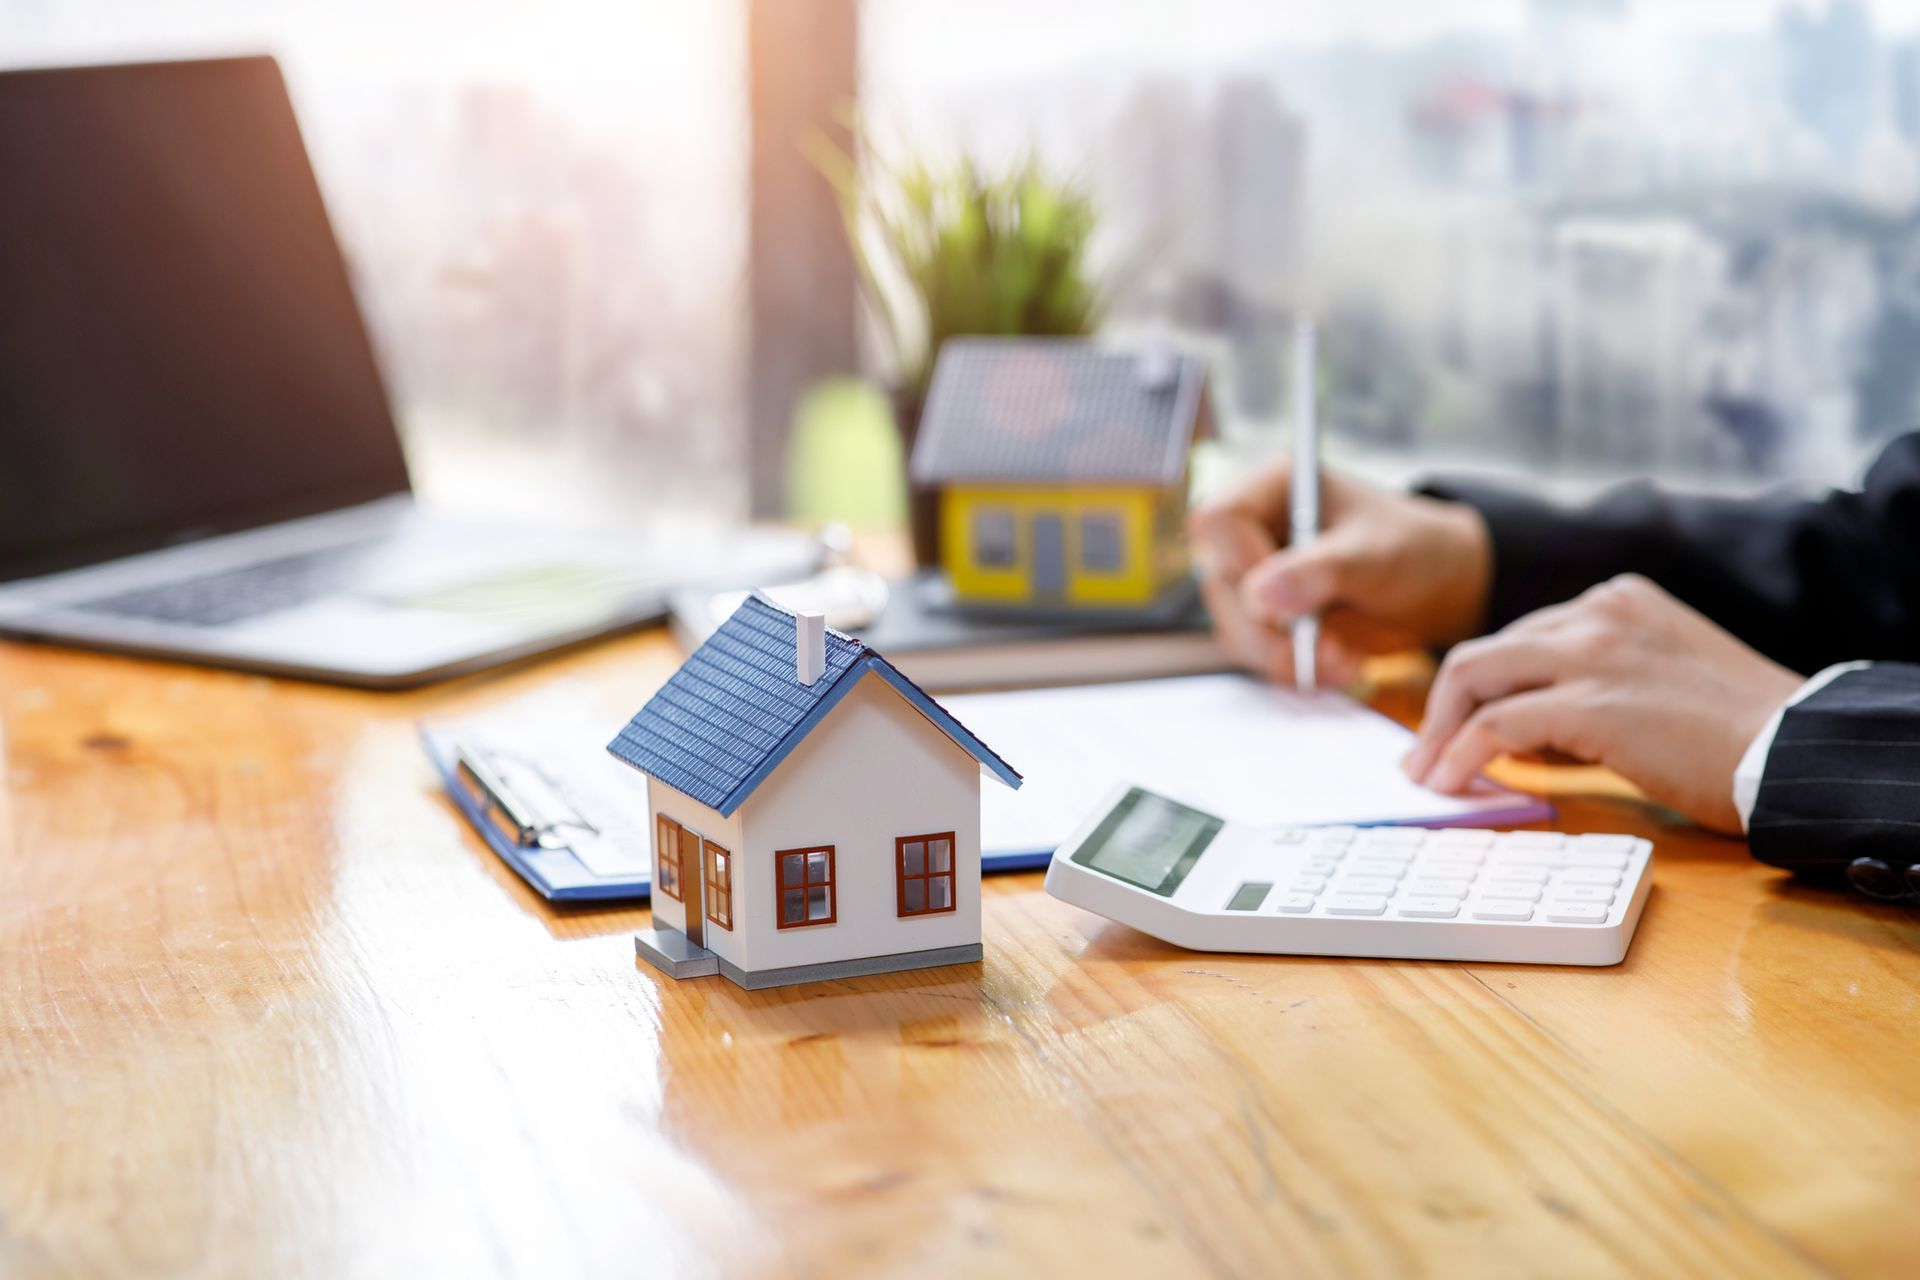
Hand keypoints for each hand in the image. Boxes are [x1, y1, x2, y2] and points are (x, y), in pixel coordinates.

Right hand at [1189, 461, 1493, 685]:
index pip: (1220, 520)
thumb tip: (1260, 595)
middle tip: (1329, 647)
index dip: (1243, 560)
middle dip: (1274, 628)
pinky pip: (1255, 655)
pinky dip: (1294, 669)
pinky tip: (1337, 665)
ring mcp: (1251, 580)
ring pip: (1234, 627)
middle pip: (1222, 583)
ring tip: (1343, 660)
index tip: (1289, 596)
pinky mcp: (1261, 622)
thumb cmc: (1409, 550)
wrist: (1433, 590)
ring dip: (1286, 656)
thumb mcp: (1375, 554)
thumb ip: (1320, 570)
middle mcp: (1251, 533)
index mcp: (1272, 488)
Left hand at [1401, 574, 1803, 832]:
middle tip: (1424, 756)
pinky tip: (1451, 783)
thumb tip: (1519, 736)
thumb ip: (1591, 690)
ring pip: (1474, 677)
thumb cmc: (1738, 733)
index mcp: (1616, 602)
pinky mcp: (1590, 703)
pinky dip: (1461, 755)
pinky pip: (1496, 725)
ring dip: (1439, 733)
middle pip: (1483, 653)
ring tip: (1427, 776)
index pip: (1519, 638)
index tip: (1455, 728)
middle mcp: (1597, 613)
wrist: (1796, 748)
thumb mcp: (1657, 681)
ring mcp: (1591, 653)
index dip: (1480, 689)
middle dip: (1441, 708)